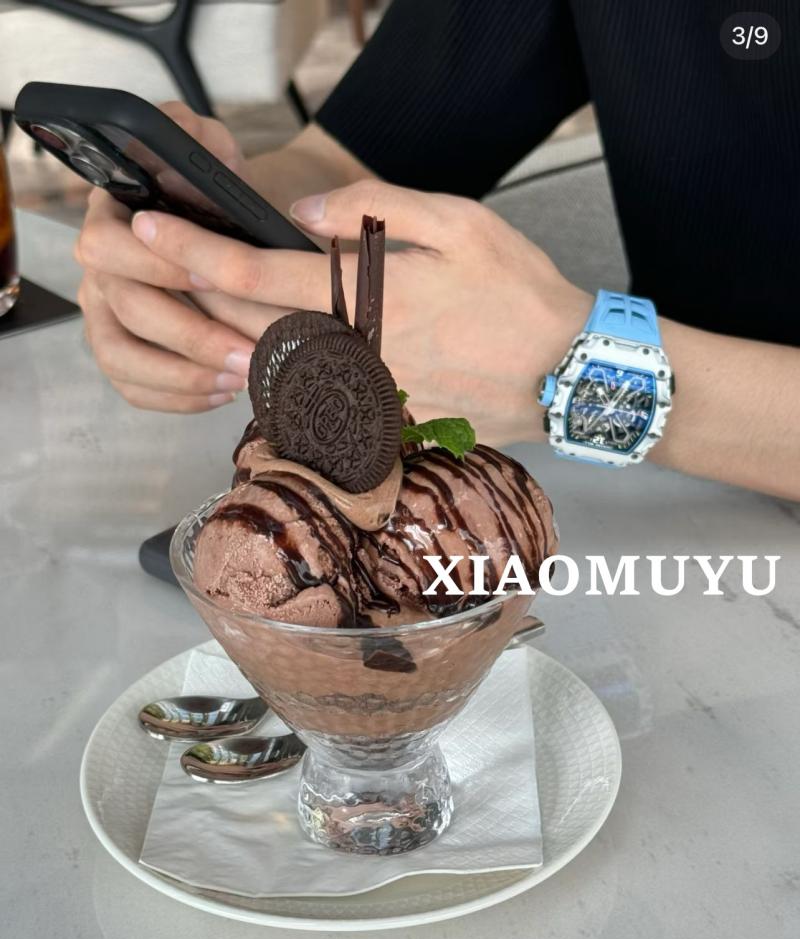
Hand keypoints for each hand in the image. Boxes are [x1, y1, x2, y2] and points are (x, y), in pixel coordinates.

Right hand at [75, 102, 265, 411]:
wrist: (229, 228)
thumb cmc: (219, 194)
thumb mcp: (212, 152)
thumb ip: (198, 141)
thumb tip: (193, 153)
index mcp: (109, 216)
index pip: (109, 245)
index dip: (159, 266)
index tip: (216, 278)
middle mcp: (98, 268)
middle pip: (123, 309)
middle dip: (189, 335)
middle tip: (247, 352)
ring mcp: (104, 314)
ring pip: (120, 357)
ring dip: (182, 376)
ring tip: (239, 379)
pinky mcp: (122, 352)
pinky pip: (132, 387)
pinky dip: (176, 398)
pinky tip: (222, 393)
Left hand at [131, 179, 591, 439]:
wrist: (566, 373)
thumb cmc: (519, 293)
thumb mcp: (458, 222)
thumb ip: (372, 212)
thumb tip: (299, 217)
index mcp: (369, 296)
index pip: (256, 276)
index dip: (192, 251)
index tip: (149, 230)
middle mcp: (356, 353)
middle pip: (248, 329)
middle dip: (195, 296)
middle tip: (168, 265)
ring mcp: (366, 396)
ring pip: (276, 369)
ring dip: (234, 338)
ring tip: (220, 306)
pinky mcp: (383, 422)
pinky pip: (317, 401)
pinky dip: (286, 376)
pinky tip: (286, 354)